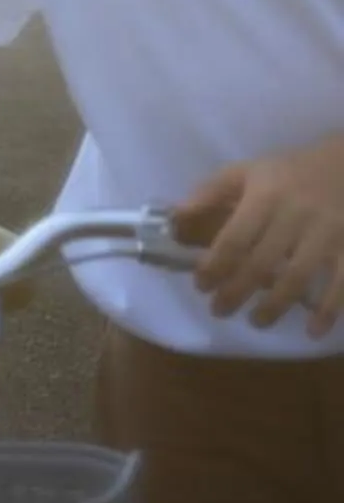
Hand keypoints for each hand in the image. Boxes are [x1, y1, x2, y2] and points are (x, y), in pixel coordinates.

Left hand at [172, 133, 343, 333]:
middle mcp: (295, 216)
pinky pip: (342, 284)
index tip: (201, 285)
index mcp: (265, 196)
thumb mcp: (247, 171)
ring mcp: (327, 234)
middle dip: (236, 292)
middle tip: (219, 311)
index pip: (234, 239)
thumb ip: (210, 191)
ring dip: (274, 307)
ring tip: (256, 321)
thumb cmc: (290, 173)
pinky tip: (312, 332)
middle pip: (261, 264)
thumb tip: (175, 218)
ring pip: (297, 278)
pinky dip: (328, 311)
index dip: (214, 266)